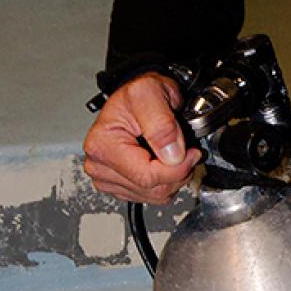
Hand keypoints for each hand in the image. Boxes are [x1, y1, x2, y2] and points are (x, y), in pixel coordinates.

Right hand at [82, 74, 201, 203]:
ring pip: (154, 196)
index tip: (191, 152)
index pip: (146, 176)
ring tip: (172, 154)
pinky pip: (150, 197)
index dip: (177, 168)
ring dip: (172, 179)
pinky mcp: (117, 185)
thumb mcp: (150, 93)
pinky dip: (164, 183)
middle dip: (177, 173)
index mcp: (102, 145)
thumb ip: (162, 124)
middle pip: (152, 190)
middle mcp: (99, 165)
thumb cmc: (138, 94)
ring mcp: (107, 177)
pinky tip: (163, 163)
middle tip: (185, 151)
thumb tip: (172, 155)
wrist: (136, 97)